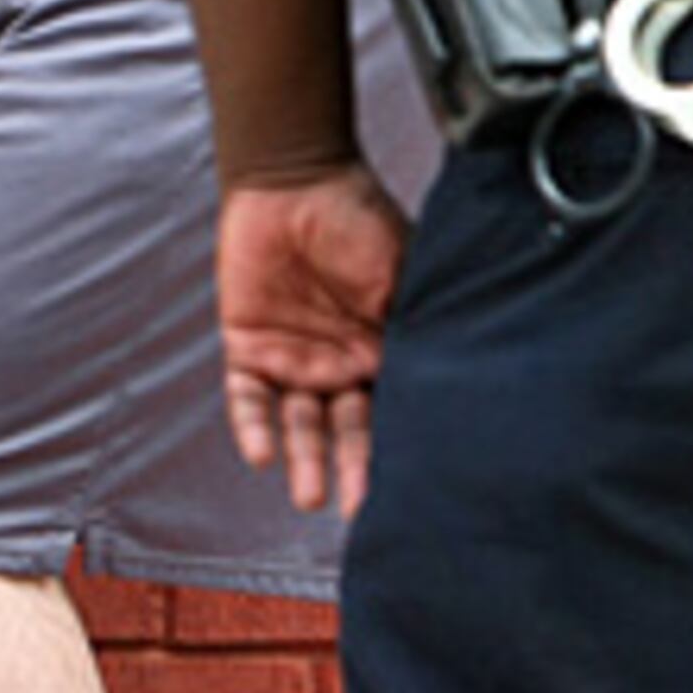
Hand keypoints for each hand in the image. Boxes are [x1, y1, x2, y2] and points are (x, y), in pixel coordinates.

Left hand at [219, 168, 408, 516]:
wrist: (295, 182)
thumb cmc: (360, 220)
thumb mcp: (401, 273)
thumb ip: (410, 323)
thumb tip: (444, 374)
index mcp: (384, 352)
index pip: (393, 412)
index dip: (399, 448)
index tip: (412, 485)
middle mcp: (341, 367)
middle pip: (348, 430)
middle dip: (353, 469)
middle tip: (357, 509)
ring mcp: (294, 361)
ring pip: (299, 425)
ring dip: (304, 459)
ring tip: (310, 496)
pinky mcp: (248, 349)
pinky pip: (247, 399)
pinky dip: (253, 426)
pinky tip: (260, 455)